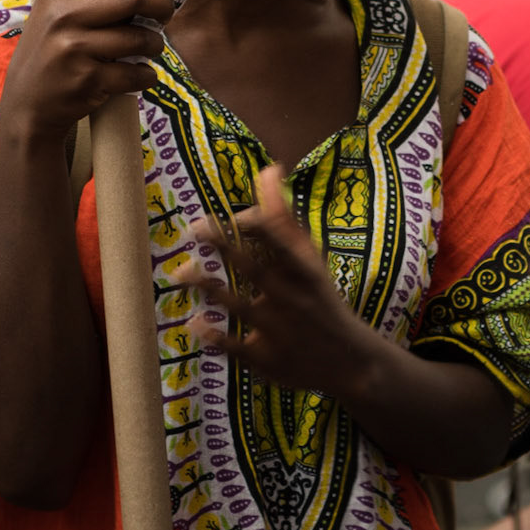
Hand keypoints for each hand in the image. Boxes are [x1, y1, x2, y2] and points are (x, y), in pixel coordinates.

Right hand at [0, 0, 181, 142]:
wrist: (25, 105)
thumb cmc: (52, 53)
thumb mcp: (57, 15)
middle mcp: (63, 17)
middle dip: (161, 5)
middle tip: (165, 16)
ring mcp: (74, 49)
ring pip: (140, 38)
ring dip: (155, 45)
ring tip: (150, 49)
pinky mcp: (87, 80)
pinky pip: (136, 73)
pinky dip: (147, 75)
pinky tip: (140, 75)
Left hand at [175, 164, 373, 396]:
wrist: (349, 361)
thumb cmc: (320, 301)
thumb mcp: (309, 261)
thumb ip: (284, 218)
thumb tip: (269, 169)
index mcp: (304, 271)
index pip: (279, 238)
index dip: (252, 223)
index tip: (228, 215)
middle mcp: (292, 297)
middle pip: (255, 267)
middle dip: (224, 246)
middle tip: (195, 228)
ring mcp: (280, 330)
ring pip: (240, 307)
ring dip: (210, 288)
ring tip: (181, 273)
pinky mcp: (268, 359)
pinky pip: (237, 347)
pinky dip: (215, 337)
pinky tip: (193, 323)